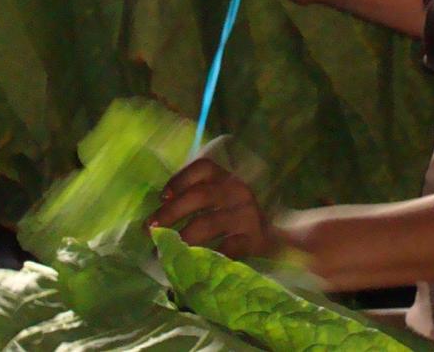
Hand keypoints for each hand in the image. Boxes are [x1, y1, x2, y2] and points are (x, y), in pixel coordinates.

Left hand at [148, 157, 276, 258]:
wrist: (282, 238)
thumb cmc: (240, 218)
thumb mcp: (225, 200)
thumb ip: (200, 199)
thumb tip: (159, 214)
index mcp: (227, 179)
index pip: (203, 168)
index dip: (180, 179)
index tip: (163, 195)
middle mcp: (237, 192)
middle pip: (199, 196)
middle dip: (171, 212)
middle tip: (151, 228)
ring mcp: (247, 215)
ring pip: (208, 223)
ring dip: (181, 237)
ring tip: (163, 250)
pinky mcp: (254, 238)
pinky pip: (224, 249)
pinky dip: (205, 256)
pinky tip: (191, 264)